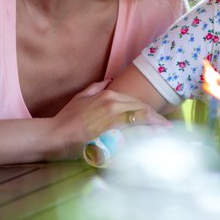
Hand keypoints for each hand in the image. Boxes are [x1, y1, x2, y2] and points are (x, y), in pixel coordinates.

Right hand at [48, 79, 170, 159]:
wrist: (54, 135)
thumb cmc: (66, 119)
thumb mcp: (81, 97)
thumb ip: (97, 87)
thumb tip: (110, 80)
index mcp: (108, 94)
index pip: (135, 102)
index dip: (149, 111)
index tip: (158, 118)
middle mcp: (113, 103)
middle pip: (142, 109)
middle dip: (156, 118)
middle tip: (166, 127)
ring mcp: (113, 117)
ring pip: (142, 118)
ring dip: (156, 125)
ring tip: (165, 131)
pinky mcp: (111, 132)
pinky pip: (135, 132)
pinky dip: (147, 134)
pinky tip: (155, 138)